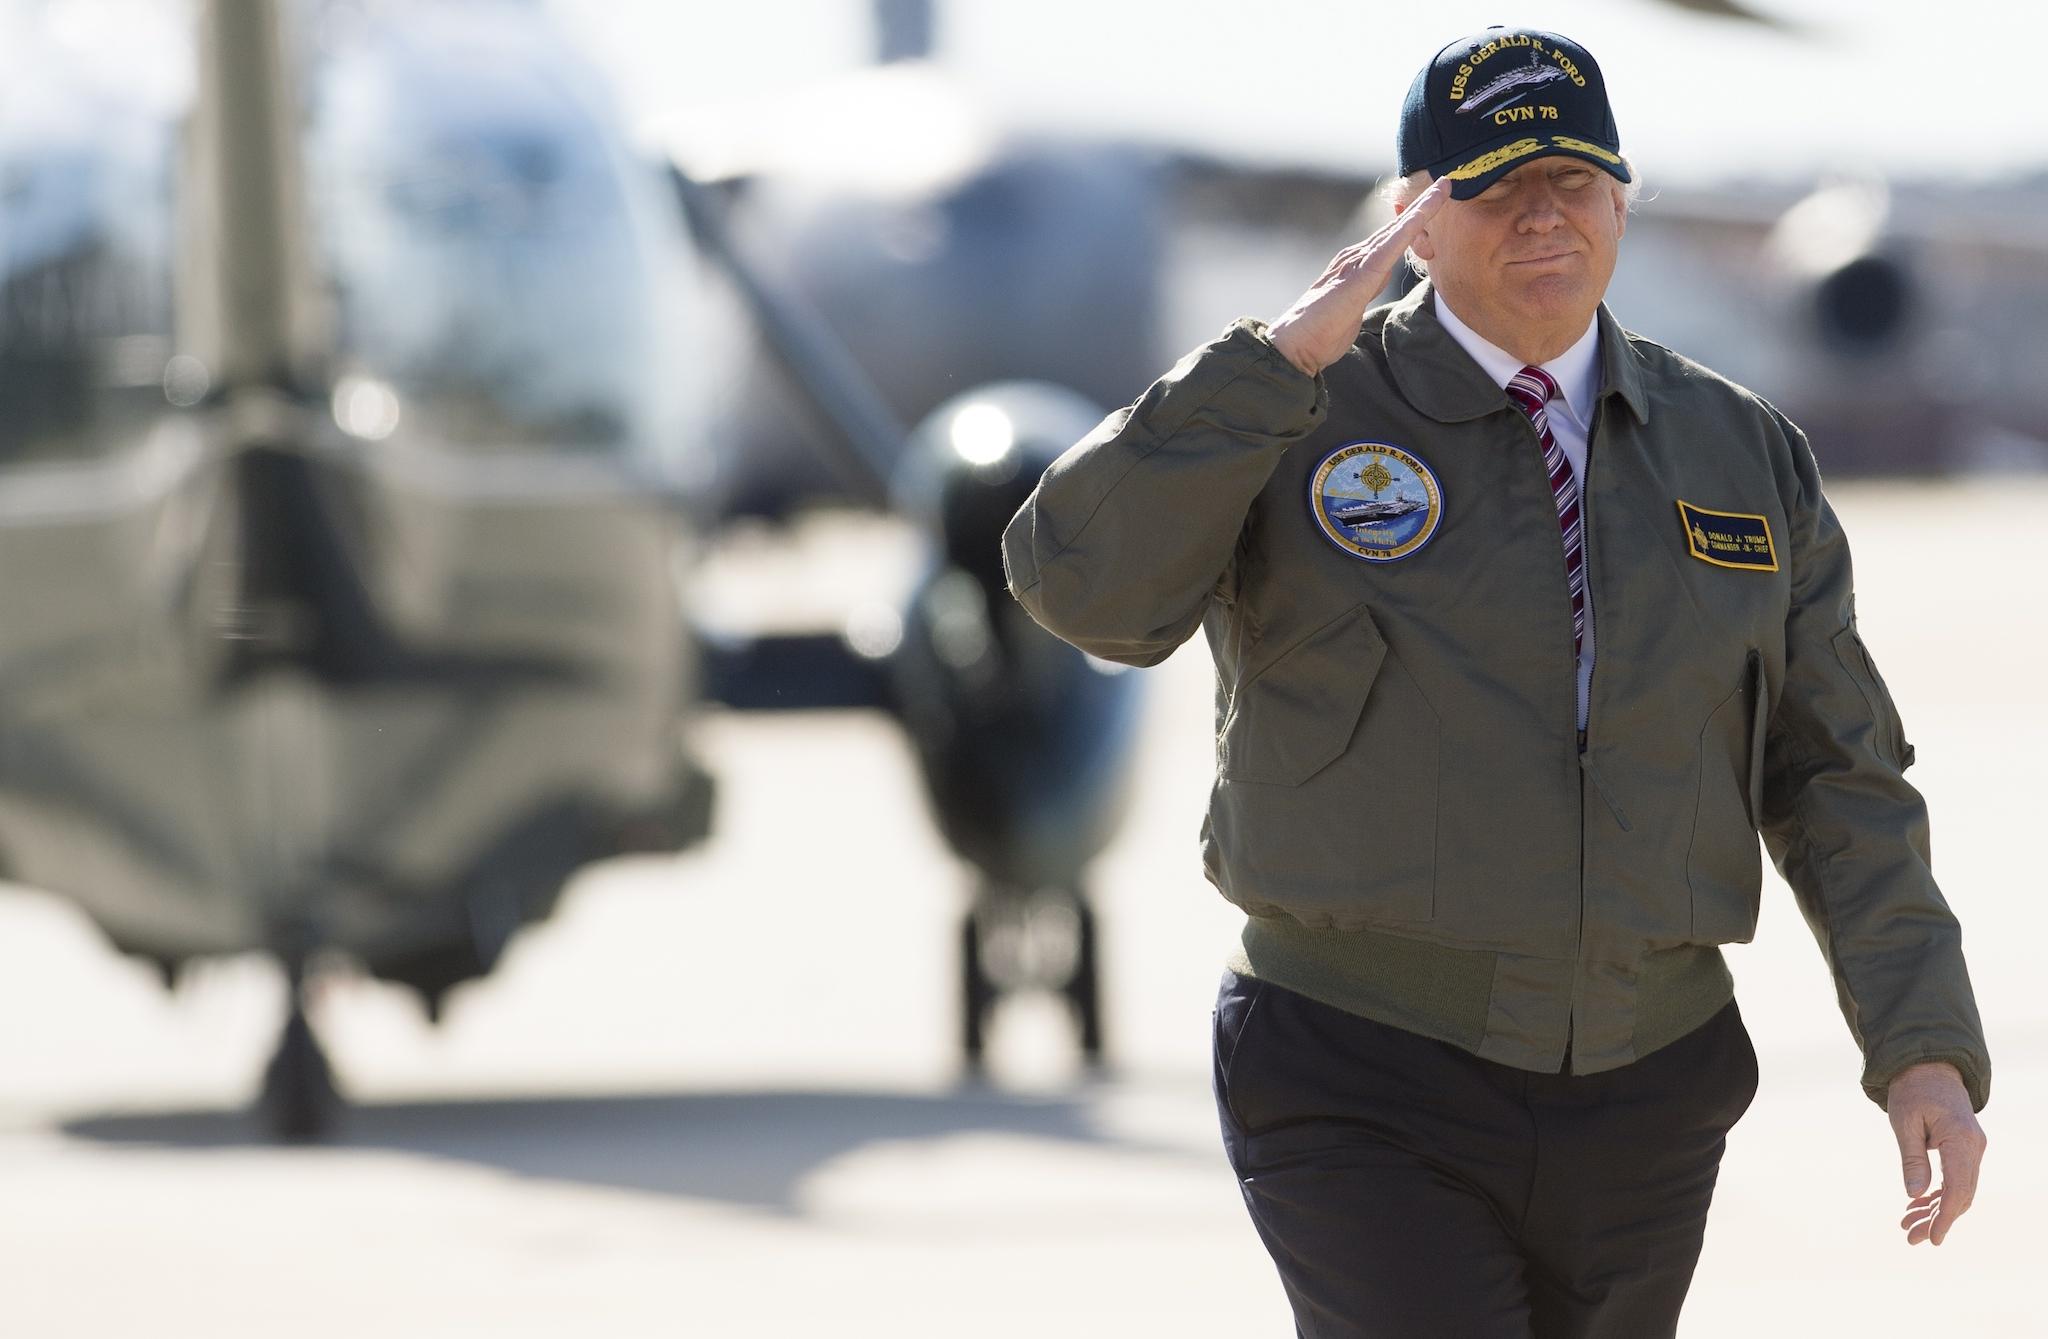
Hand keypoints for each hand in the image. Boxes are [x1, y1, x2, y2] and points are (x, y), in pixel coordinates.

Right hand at [1268, 176, 1450, 376]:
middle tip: (1446, 182)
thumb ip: (1366, 289)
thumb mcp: (1352, 307)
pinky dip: (1411, 227)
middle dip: (1422, 205)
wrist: (1294, 343)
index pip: (1390, 239)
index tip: (1432, 203)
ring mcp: (1357, 263)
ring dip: (1422, 208)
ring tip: (1443, 188)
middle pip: (1396, 227)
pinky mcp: (1361, 275)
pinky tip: (1425, 213)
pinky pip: (1392, 247)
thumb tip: (1378, 277)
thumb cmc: (1321, 332)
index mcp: (1356, 265)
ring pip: (1397, 230)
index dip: (1412, 221)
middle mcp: (1356, 257)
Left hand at [1887, 1060, 1985, 1244]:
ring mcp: (1972, 1149)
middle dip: (1938, 1219)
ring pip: (1959, 1190)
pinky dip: (1938, 1194)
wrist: (1928, 1066)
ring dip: (1936, 1210)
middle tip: (1912, 1239)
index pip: (1958, 1188)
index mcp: (1961, 1139)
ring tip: (1909, 1228)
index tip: (1933, 1239)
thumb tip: (1914, 1194)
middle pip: (1961, 1194)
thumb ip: (1912, 1158)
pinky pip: (1956, 1179)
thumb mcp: (1904, 1122)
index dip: (1946, 1216)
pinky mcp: (1964, 1149)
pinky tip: (1917, 1207)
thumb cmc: (1912, 1090)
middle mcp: (1974, 1147)